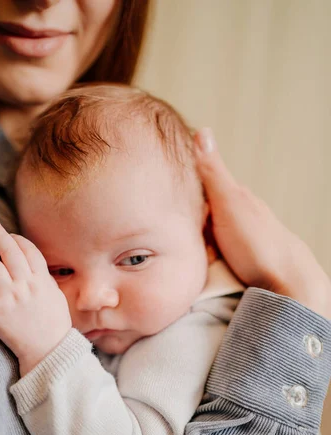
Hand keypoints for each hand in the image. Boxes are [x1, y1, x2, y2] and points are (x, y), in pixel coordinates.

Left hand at [0, 219, 71, 375]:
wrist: (48, 350)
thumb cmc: (54, 324)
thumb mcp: (56, 295)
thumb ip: (44, 277)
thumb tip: (31, 263)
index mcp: (42, 280)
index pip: (28, 250)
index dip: (17, 239)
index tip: (9, 235)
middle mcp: (25, 285)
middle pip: (9, 251)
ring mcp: (8, 297)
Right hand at [194, 129, 330, 319]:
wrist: (286, 283)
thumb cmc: (259, 243)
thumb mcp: (229, 202)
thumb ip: (212, 171)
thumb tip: (202, 131)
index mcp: (233, 198)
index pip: (197, 191)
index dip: (181, 200)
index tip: (168, 211)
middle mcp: (235, 217)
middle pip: (200, 218)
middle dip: (189, 229)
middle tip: (184, 242)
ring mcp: (237, 241)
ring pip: (206, 240)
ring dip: (197, 249)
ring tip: (195, 259)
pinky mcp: (237, 263)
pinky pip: (213, 260)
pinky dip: (206, 263)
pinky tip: (205, 270)